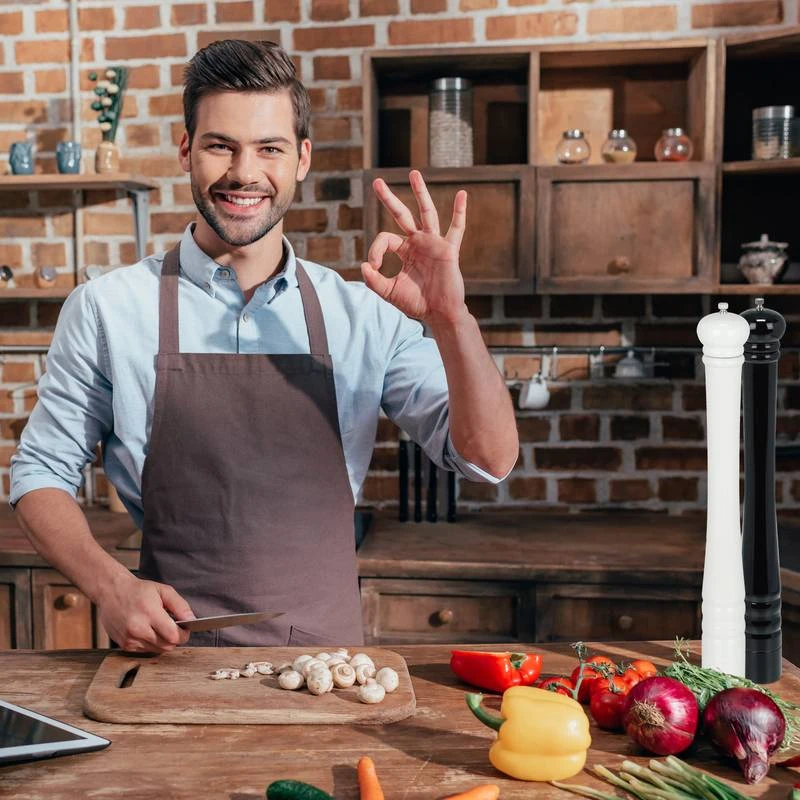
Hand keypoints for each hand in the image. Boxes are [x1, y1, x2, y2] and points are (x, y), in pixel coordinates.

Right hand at [96, 572, 193, 652]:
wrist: (111, 592)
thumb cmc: (138, 590)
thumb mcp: (163, 591)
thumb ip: (180, 606)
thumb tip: (192, 620)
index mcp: (149, 613)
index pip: (173, 636)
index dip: (184, 634)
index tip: (186, 629)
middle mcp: (138, 629)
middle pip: (167, 646)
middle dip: (175, 638)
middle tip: (174, 627)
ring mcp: (130, 639)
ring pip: (158, 650)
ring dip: (163, 642)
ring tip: (160, 627)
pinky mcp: (124, 645)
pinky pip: (146, 651)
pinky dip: (152, 643)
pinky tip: (149, 631)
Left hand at [361, 170, 468, 328]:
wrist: (439, 313)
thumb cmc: (416, 303)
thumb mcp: (389, 292)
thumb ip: (374, 281)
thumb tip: (363, 265)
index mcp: (405, 251)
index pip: (385, 238)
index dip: (376, 250)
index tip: (375, 267)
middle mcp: (418, 243)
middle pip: (402, 214)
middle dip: (389, 199)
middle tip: (377, 182)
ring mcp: (433, 243)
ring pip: (426, 212)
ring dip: (420, 193)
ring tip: (413, 173)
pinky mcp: (448, 250)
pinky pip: (456, 228)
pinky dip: (459, 211)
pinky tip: (462, 194)